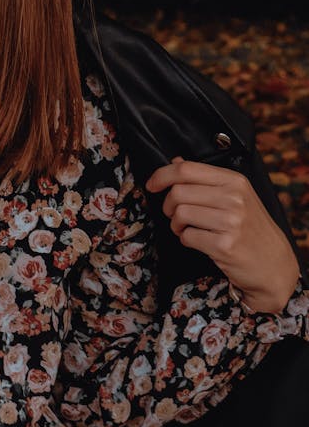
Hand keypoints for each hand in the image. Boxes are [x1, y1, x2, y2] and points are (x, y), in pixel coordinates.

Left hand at [146, 157, 300, 312]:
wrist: (274, 264)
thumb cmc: (251, 228)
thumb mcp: (235, 196)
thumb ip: (205, 178)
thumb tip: (175, 161)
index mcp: (234, 180)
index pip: (186, 169)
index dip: (162, 175)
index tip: (152, 185)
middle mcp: (234, 198)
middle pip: (178, 192)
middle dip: (168, 205)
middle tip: (174, 214)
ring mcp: (231, 222)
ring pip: (180, 214)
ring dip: (176, 224)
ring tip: (185, 228)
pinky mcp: (225, 245)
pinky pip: (187, 237)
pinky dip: (185, 239)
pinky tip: (197, 240)